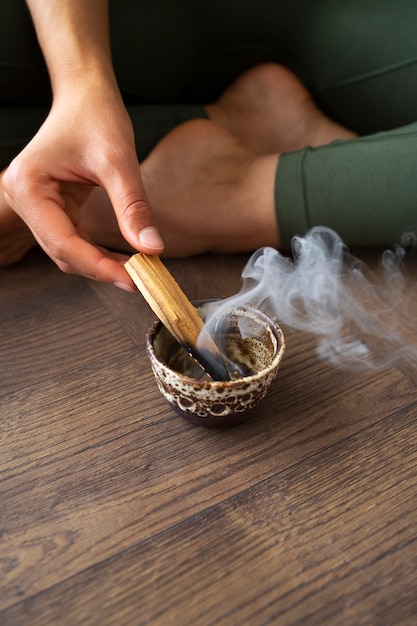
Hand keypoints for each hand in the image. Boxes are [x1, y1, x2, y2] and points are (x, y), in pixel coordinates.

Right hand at [2, 83, 163, 287]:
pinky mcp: (49, 207)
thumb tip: (151, 249)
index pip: (63, 243)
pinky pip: (73, 239)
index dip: (99, 266)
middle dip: (101, 268)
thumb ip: (133, 207)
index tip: (134, 279)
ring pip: (67, 250)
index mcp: (28, 187)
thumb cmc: (96, 116)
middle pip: (62, 252)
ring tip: (137, 270)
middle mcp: (23, 199)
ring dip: (100, 263)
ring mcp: (35, 205)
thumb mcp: (119, 161)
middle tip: (141, 279)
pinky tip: (124, 256)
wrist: (86, 94)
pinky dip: (97, 251)